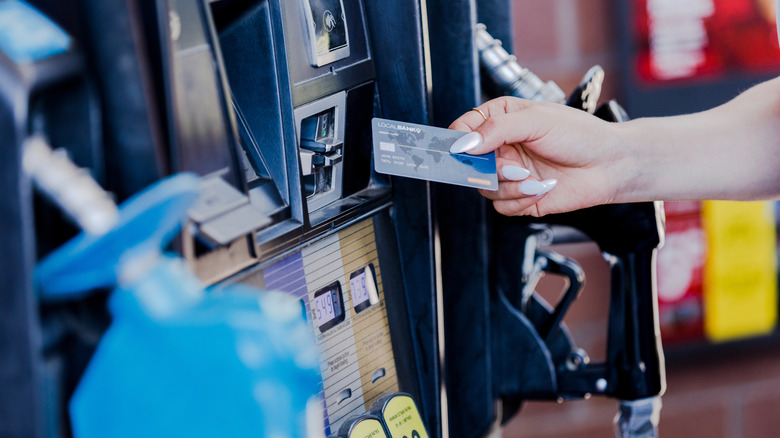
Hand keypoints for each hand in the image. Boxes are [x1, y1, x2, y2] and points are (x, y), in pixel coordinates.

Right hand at [448, 96, 635, 216]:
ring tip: (534, 178)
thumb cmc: (580, 135)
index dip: (459, 141)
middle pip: (470, 164)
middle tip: (512, 167)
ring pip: (485, 189)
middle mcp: (502, 147)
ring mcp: (510, 173)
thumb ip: (497, 128)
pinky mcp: (520, 197)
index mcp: (502, 119)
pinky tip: (542, 188)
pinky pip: (502, 206)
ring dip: (510, 187)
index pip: (464, 129)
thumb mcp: (536, 120)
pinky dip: (521, 200)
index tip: (463, 151)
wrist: (611, 165)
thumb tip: (464, 142)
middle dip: (490, 170)